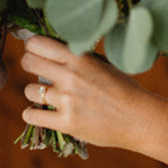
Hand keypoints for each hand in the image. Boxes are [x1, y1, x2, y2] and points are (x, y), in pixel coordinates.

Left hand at [20, 35, 148, 149]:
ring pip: (28, 90)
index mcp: (80, 59)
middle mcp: (70, 76)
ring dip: (34, 92)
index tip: (36, 52)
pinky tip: (42, 114)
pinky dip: (33, 115)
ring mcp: (67, 100)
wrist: (139, 119)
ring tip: (46, 96)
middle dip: (30, 64)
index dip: (33, 47)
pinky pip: (31, 116)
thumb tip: (54, 50)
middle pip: (28, 62)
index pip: (38, 44)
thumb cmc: (124, 90)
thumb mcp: (104, 65)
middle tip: (37, 71)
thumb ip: (79, 58)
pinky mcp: (66, 123)